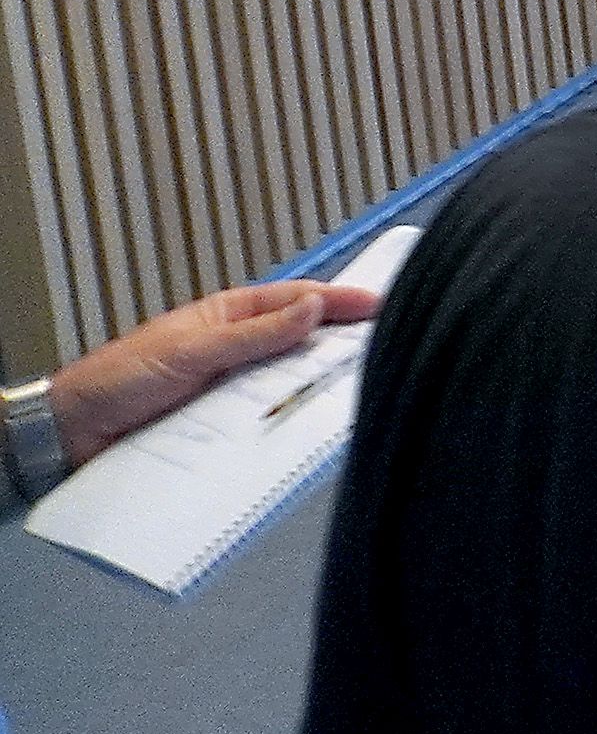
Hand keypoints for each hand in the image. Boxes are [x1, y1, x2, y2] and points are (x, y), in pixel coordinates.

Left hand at [51, 279, 380, 463]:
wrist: (74, 432)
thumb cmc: (120, 378)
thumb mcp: (192, 350)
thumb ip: (254, 333)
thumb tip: (313, 308)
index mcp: (228, 316)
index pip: (298, 300)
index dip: (341, 301)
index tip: (383, 305)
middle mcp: (236, 349)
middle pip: (300, 342)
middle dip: (339, 344)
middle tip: (386, 349)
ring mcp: (231, 387)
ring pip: (287, 382)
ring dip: (314, 388)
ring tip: (357, 393)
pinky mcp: (223, 424)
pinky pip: (265, 418)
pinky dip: (288, 421)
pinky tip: (310, 430)